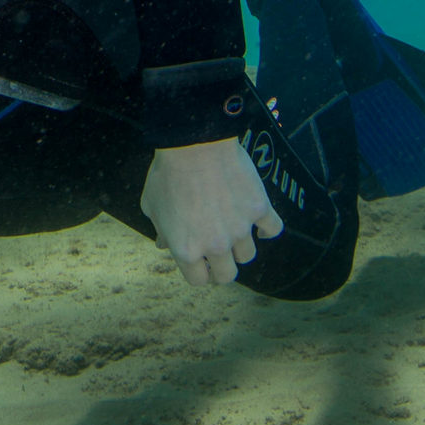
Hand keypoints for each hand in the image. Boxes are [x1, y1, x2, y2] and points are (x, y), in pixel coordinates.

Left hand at [140, 139, 282, 285]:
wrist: (193, 143)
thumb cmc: (167, 173)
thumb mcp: (152, 205)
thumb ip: (161, 229)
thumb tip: (164, 244)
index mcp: (186, 249)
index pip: (198, 280)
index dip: (198, 272)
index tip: (199, 262)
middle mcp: (216, 245)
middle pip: (227, 275)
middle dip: (221, 267)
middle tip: (218, 252)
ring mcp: (240, 229)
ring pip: (248, 255)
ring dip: (240, 245)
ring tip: (232, 228)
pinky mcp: (259, 209)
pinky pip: (273, 229)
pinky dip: (267, 229)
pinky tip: (259, 223)